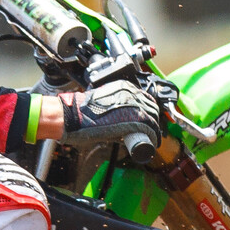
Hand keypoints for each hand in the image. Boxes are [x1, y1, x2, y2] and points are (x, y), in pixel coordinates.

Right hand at [51, 78, 165, 147]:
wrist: (74, 115)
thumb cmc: (83, 110)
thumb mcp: (104, 100)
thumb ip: (115, 106)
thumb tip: (123, 118)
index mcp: (125, 87)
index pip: (146, 98)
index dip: (149, 111)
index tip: (148, 120)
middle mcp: (132, 94)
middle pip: (152, 108)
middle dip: (154, 120)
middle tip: (152, 131)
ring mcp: (134, 107)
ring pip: (153, 118)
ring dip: (155, 129)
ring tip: (152, 138)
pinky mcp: (132, 121)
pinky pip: (149, 127)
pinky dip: (153, 135)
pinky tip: (152, 141)